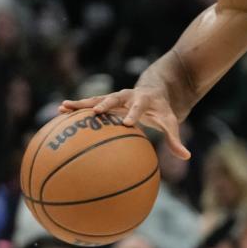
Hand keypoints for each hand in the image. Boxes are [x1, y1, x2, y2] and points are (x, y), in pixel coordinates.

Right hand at [60, 87, 189, 158]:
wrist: (154, 90)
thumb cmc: (162, 111)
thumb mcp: (170, 122)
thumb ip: (176, 138)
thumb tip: (186, 157)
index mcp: (144, 101)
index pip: (139, 107)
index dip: (133, 114)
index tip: (126, 123)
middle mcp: (127, 96)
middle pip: (116, 97)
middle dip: (106, 104)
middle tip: (96, 112)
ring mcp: (114, 97)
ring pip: (97, 98)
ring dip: (82, 103)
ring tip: (64, 107)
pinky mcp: (105, 101)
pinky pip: (88, 104)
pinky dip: (76, 107)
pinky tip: (59, 112)